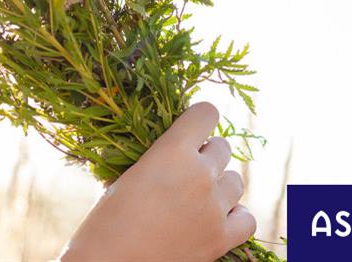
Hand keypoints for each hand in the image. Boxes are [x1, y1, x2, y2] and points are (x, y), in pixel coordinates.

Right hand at [61, 102, 256, 261]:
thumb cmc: (104, 223)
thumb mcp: (124, 178)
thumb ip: (155, 161)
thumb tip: (171, 153)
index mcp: (171, 152)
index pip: (206, 114)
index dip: (199, 119)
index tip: (191, 130)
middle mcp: (199, 175)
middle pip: (223, 148)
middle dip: (206, 156)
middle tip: (185, 172)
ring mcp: (214, 208)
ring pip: (236, 181)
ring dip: (219, 185)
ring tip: (197, 198)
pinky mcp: (221, 239)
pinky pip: (246, 218)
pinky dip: (235, 216)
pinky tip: (217, 218)